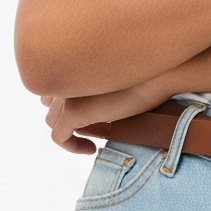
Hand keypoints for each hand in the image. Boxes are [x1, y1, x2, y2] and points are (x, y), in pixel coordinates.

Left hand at [43, 76, 174, 152]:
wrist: (161, 71)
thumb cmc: (148, 72)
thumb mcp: (116, 80)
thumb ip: (96, 91)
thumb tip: (89, 118)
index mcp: (71, 61)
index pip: (55, 84)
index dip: (66, 102)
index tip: (88, 114)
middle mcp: (64, 74)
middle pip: (49, 103)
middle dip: (64, 118)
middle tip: (90, 129)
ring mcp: (66, 93)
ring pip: (52, 120)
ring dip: (68, 133)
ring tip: (91, 141)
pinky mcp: (73, 112)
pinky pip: (59, 137)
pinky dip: (72, 146)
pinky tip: (91, 148)